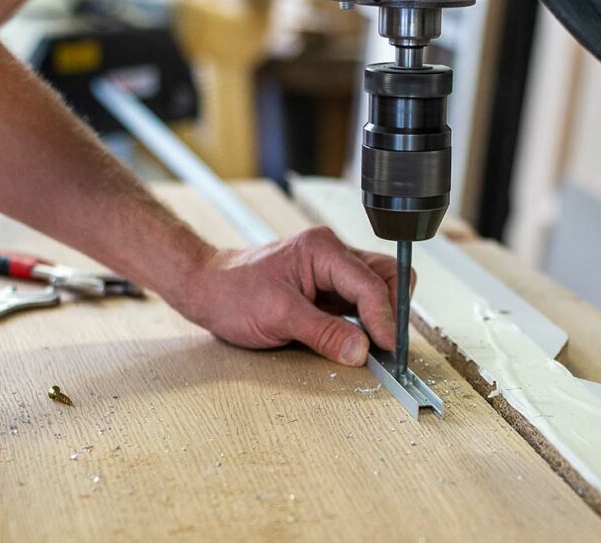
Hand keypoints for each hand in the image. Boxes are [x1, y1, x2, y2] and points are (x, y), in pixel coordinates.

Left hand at [180, 226, 408, 365]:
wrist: (208, 288)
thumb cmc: (233, 293)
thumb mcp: (278, 317)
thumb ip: (324, 333)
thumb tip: (361, 351)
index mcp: (323, 249)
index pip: (370, 284)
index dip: (384, 319)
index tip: (389, 350)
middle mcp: (333, 253)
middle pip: (388, 275)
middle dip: (392, 310)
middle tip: (389, 347)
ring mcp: (333, 268)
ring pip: (380, 286)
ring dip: (382, 315)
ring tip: (378, 346)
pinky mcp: (329, 286)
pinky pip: (362, 299)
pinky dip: (369, 319)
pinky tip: (363, 339)